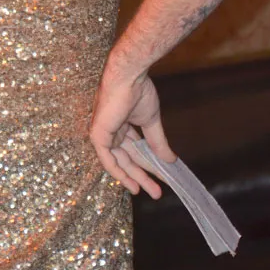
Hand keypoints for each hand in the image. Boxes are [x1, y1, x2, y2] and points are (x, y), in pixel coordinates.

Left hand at [89, 69, 176, 198]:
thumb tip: (171, 160)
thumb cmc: (138, 91)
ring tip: (151, 192)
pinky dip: (119, 173)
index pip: (134, 150)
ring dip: (135, 178)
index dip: (147, 165)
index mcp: (121, 125)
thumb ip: (158, 142)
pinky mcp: (98, 135)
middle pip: (128, 159)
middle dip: (143, 176)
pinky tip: (132, 185)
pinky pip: (107, 160)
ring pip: (120, 162)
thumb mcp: (151, 122)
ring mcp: (103, 134)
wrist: (129, 77)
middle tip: (157, 192)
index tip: (160, 178)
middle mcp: (111, 131)